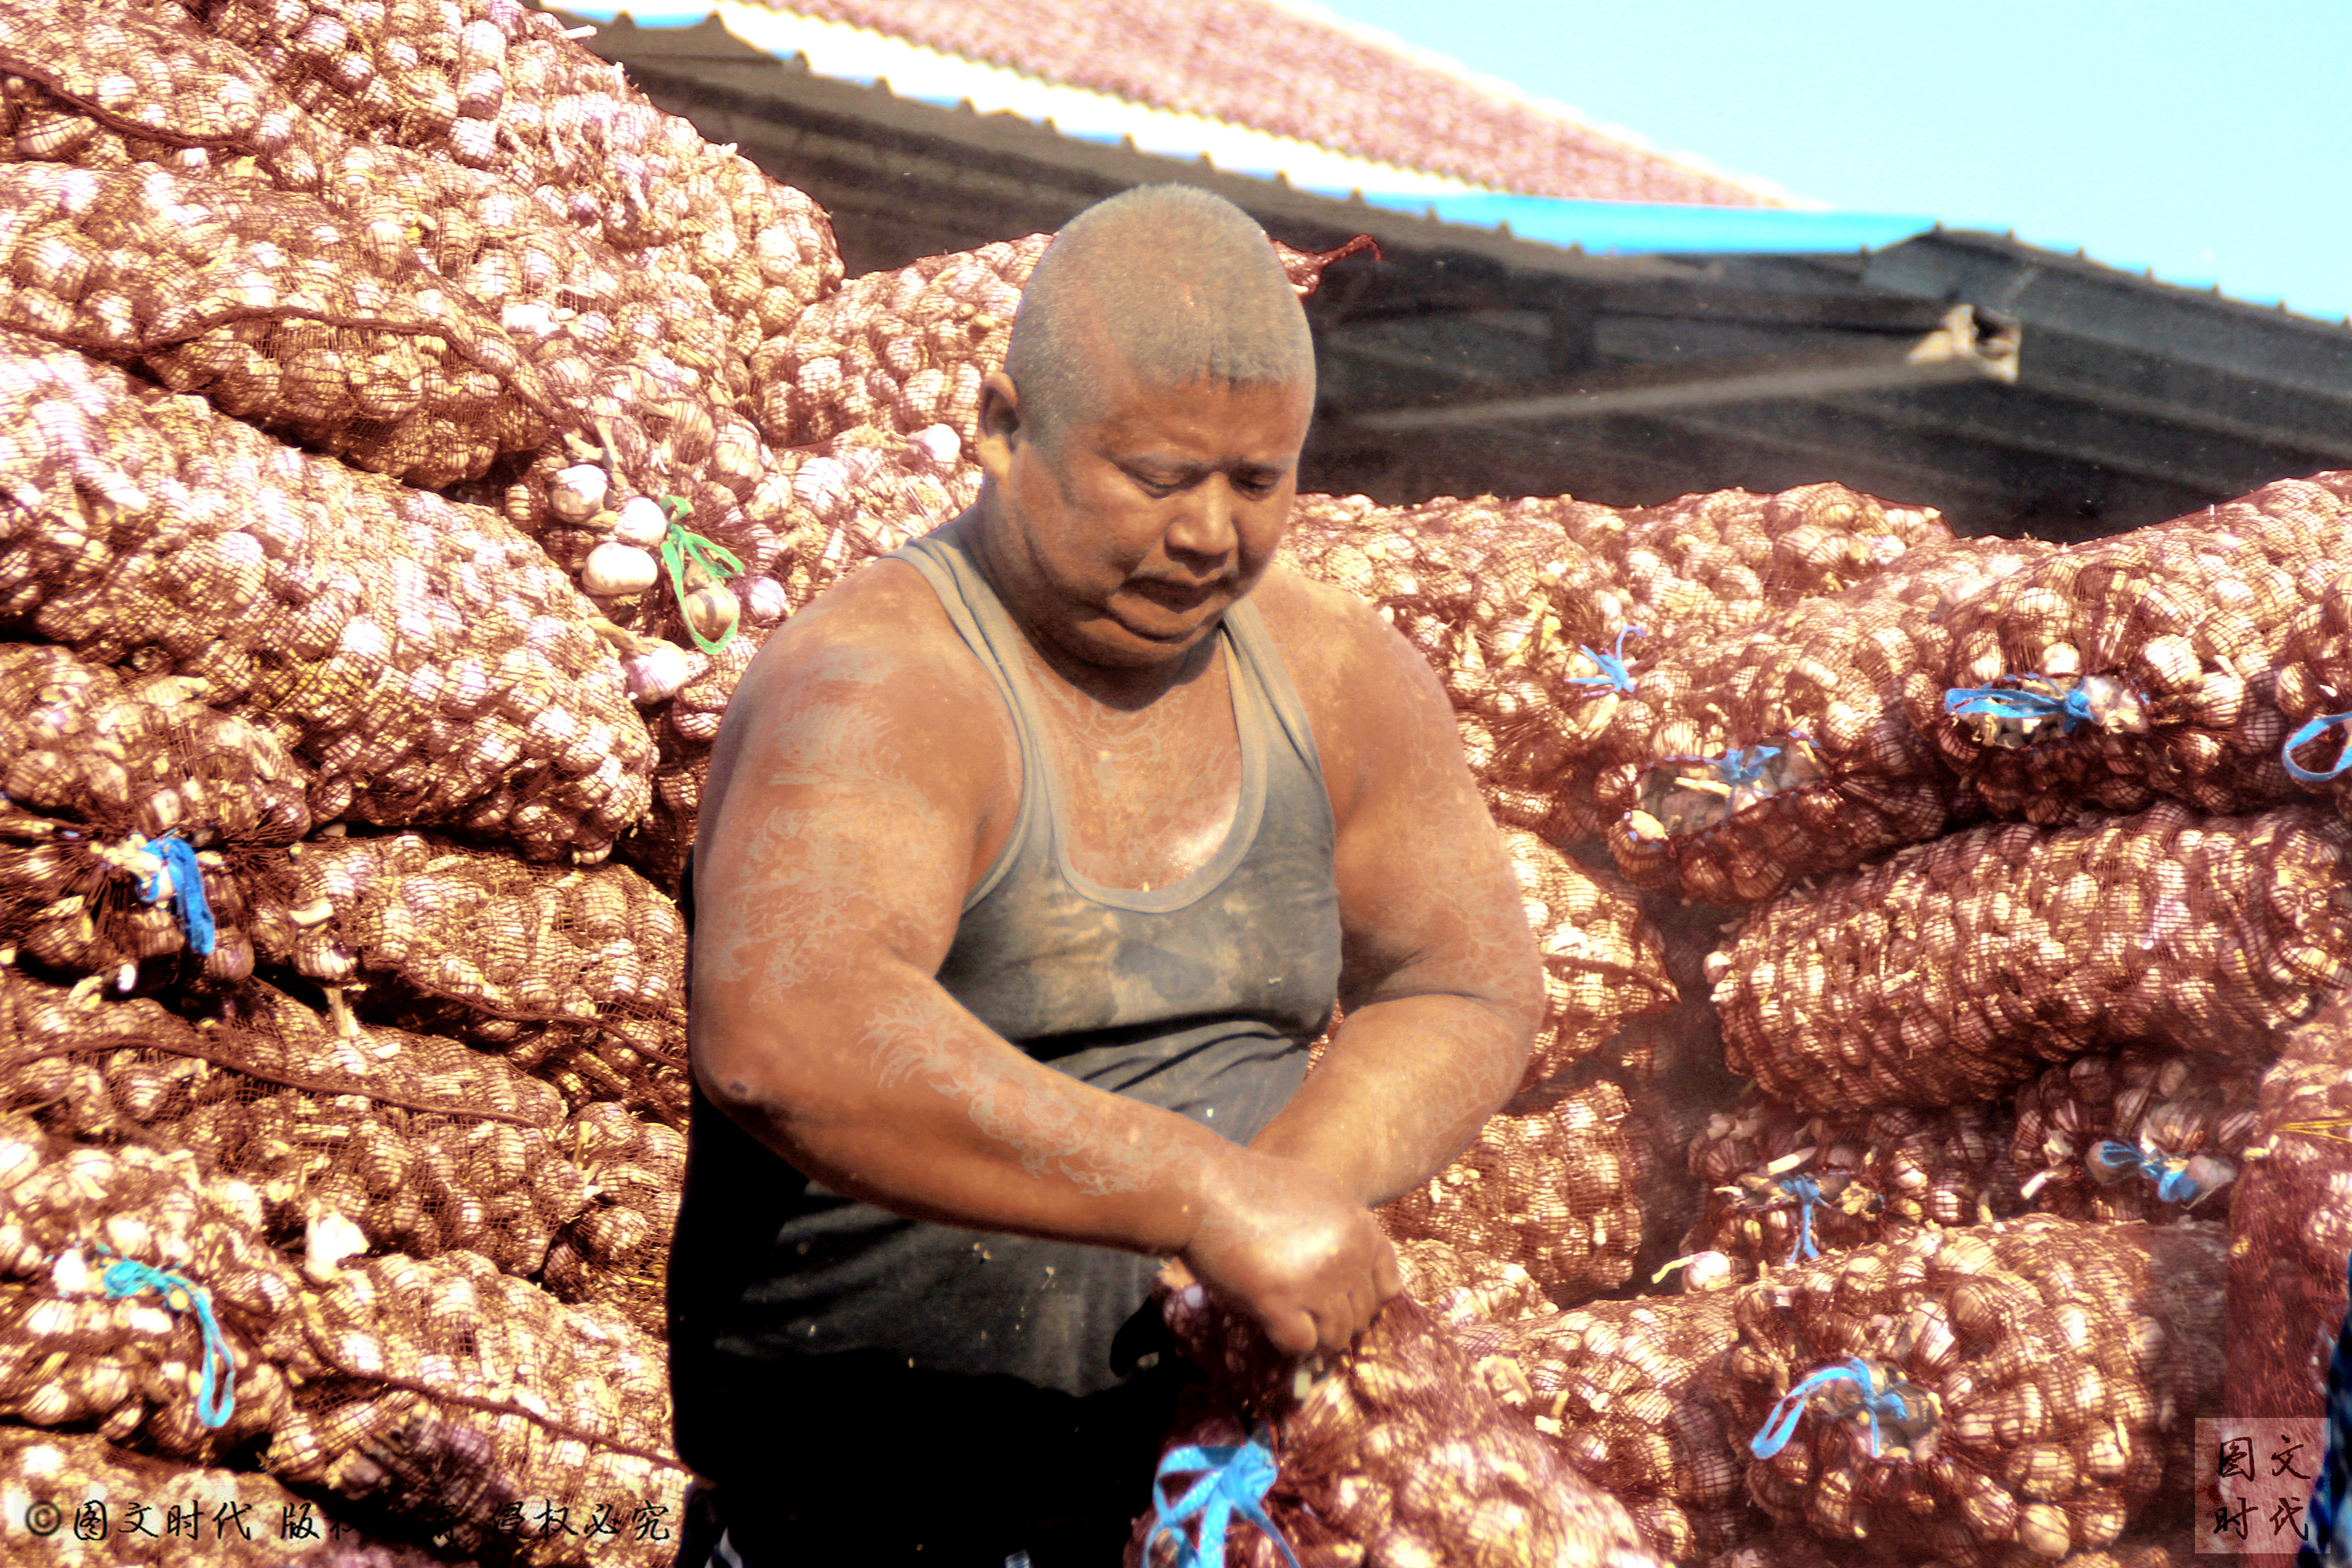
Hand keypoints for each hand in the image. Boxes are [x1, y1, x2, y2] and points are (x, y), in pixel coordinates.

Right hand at [1176, 1147, 1401, 1358]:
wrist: (1205, 1188)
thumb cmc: (1254, 1188)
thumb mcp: (1317, 1194)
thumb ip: (1343, 1232)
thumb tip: (1351, 1277)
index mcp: (1361, 1227)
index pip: (1388, 1287)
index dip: (1364, 1301)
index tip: (1341, 1303)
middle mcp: (1348, 1256)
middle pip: (1362, 1317)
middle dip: (1336, 1321)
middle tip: (1307, 1315)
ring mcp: (1316, 1281)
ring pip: (1335, 1337)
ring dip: (1312, 1335)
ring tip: (1287, 1320)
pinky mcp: (1279, 1302)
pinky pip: (1301, 1345)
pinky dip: (1286, 1342)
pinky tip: (1268, 1321)